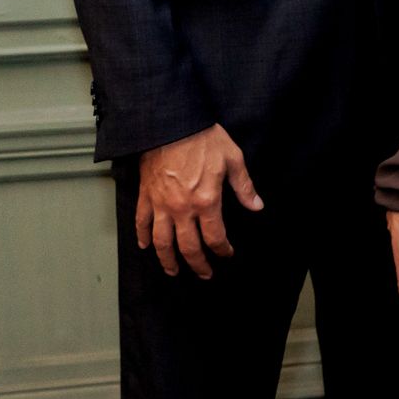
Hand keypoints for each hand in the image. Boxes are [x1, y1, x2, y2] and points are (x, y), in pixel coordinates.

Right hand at [135, 124, 262, 278]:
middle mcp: (182, 209)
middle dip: (197, 264)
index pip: (215, 237)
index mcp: (206, 201)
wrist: (171, 124)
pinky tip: (145, 246)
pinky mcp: (146, 196)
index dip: (222, 250)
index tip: (227, 254)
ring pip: (161, 242)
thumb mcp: (233, 159)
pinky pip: (141, 222)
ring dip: (167, 260)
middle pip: (188, 247)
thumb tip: (256, 206)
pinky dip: (142, 236)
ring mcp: (161, 205)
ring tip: (173, 271)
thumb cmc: (204, 138)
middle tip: (204, 274)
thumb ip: (244, 187)